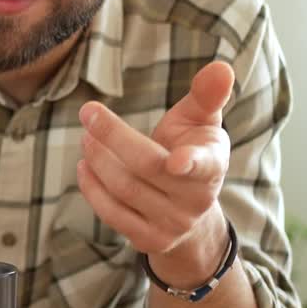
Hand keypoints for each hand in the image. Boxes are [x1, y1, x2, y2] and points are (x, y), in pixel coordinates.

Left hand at [77, 61, 234, 279]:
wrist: (191, 213)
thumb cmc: (193, 153)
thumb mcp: (202, 124)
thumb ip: (207, 96)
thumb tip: (221, 67)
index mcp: (211, 166)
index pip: (201, 166)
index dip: (189, 163)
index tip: (175, 158)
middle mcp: (195, 200)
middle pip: (146, 168)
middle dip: (113, 137)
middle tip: (88, 113)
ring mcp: (172, 224)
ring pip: (125, 190)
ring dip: (98, 159)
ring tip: (86, 136)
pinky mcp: (149, 240)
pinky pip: (112, 213)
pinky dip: (92, 188)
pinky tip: (84, 166)